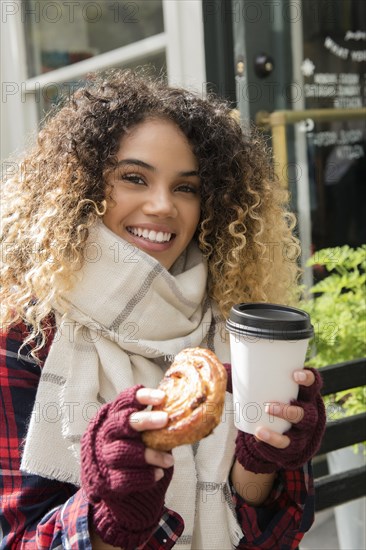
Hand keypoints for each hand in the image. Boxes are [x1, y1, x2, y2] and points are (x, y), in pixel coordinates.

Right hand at [80, 385, 173, 548]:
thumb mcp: (145, 434)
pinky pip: (124, 477)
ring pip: (122, 451)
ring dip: (149, 454)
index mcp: (116, 417)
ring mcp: (105, 456)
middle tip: (165, 419)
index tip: (162, 397)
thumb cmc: (139, 452)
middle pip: (121, 423)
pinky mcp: (108, 479)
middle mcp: (107, 434)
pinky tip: (158, 473)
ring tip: (169, 460)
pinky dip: (144, 476)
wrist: (125, 492)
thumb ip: (157, 424)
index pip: (125, 400)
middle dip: (144, 420)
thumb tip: (183, 413)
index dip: (142, 396)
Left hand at [235, 367, 325, 472]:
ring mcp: (303, 433)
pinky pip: (286, 448)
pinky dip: (272, 443)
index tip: (294, 374)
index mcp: (303, 394)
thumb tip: (223, 367)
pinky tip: (259, 438)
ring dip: (279, 433)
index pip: (314, 384)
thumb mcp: (266, 390)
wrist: (277, 433)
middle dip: (289, 411)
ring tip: (260, 430)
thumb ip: (247, 379)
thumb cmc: (272, 402)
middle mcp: (309, 413)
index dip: (308, 379)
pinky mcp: (295, 448)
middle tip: (268, 407)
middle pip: (306, 412)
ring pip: (297, 433)